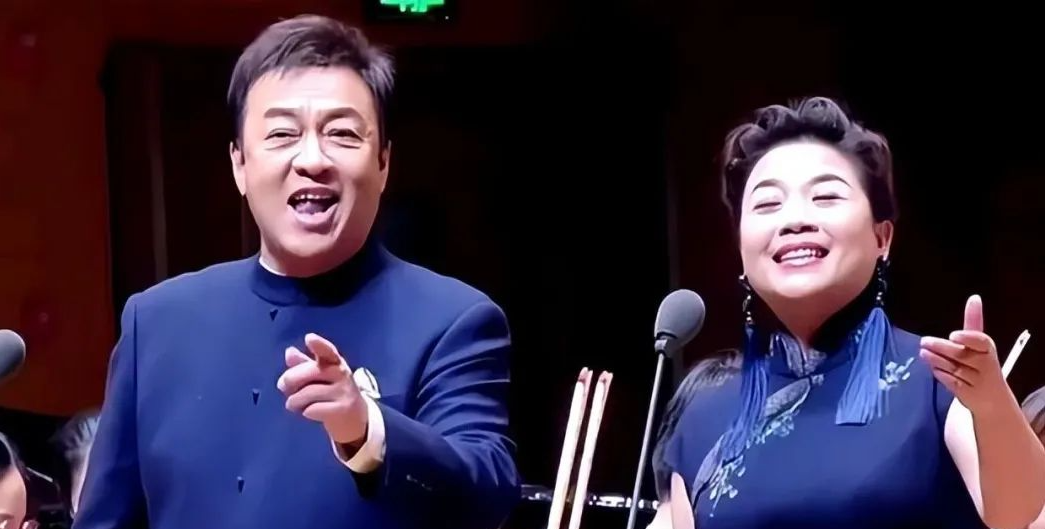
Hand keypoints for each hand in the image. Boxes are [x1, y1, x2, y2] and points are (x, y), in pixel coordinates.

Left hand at [276, 333, 368, 445]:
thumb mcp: (320, 376)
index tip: (309, 338)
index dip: (318, 344)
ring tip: (292, 404)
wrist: (356, 419)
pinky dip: (305, 412)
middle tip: (282, 387)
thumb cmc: (333, 393)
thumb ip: (304, 364)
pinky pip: (312, 409)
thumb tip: (289, 352)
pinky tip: (308, 412)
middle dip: (290, 379)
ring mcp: (344, 391)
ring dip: (293, 400)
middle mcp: (342, 373)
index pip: (327, 351)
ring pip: (308, 393)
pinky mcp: (342, 409)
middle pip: (310, 372)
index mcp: (335, 362)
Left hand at [920, 295, 1009, 414]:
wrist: (994, 399)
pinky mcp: (967, 394)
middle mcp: (985, 364)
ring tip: (923, 352)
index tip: (954, 335)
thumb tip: (974, 298)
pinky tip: (933, 369)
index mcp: (988, 348)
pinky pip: (953, 383)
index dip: (967, 338)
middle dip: (942, 348)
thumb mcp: (979, 344)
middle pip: (962, 355)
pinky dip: (942, 376)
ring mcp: (977, 381)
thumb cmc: (982, 365)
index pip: (981, 342)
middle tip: (924, 341)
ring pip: (955, 368)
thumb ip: (973, 322)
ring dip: (937, 360)